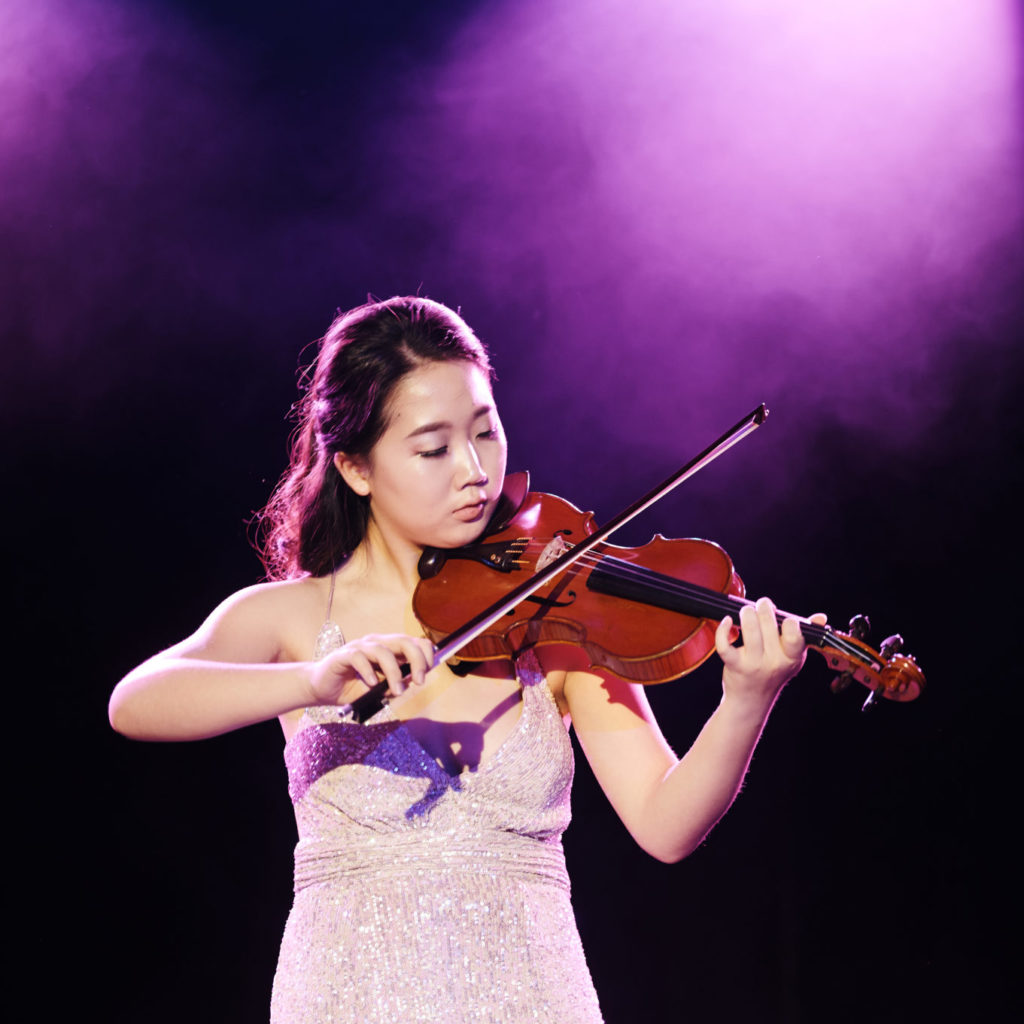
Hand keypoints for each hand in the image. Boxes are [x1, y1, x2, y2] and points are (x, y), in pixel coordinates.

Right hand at [308, 633, 435, 705]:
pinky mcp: (344, 655)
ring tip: (396, 691)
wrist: (322, 690)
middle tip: (420, 681)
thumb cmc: (353, 689)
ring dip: (393, 672)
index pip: (414, 641)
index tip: (429, 671)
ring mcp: (360, 647)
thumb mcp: (380, 690)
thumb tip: (412, 681)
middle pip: (403, 641)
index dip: (426, 653)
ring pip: (383, 651)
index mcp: (389, 648)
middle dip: (416, 660)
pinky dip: (369, 671)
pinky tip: (372, 684)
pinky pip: (359, 658)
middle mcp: (376, 643)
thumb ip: (396, 684)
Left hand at [715, 597, 826, 706]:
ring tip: (747, 611)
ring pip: (749, 629)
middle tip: (762, 605)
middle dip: (764, 608)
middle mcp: (774, 661)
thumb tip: (821, 617)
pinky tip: (728, 621)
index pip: (795, 635)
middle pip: (769, 624)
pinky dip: (724, 629)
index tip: (783, 616)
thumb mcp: (793, 657)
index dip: (789, 621)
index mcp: (792, 657)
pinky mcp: (735, 665)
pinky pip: (725, 644)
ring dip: (746, 613)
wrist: (751, 700)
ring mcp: (754, 663)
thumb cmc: (773, 672)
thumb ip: (803, 636)